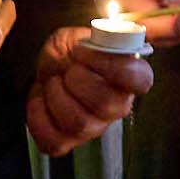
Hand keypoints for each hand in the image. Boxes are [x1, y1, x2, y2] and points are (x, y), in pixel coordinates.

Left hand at [24, 28, 153, 155]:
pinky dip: (38, 117)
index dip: (112, 66)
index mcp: (129, 77)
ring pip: (80, 124)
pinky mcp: (68, 141)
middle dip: (78, 81)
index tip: (85, 52)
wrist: (49, 67)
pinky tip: (40, 98)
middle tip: (68, 69)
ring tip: (53, 82)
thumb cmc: (69, 53)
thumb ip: (90, 40)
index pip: (141, 80)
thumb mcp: (79, 36)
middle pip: (107, 104)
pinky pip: (54, 142)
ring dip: (57, 97)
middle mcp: (116, 106)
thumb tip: (93, 48)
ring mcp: (94, 127)